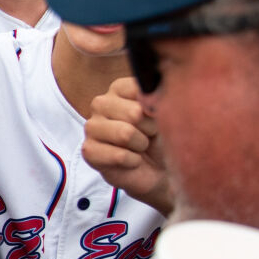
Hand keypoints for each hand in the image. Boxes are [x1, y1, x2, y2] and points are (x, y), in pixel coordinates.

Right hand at [82, 76, 174, 214]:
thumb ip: (159, 99)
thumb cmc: (163, 137)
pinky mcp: (88, 150)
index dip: (156, 109)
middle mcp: (101, 103)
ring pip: (125, 134)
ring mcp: (91, 127)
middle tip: (148, 136)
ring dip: (141, 146)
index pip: (141, 91)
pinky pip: (119, 156)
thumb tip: (146, 106)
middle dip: (149, 129)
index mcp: (120, 88)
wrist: (162, 170)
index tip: (156, 117)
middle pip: (134, 113)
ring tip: (139, 148)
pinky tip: (131, 161)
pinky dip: (133, 162)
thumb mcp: (169, 111)